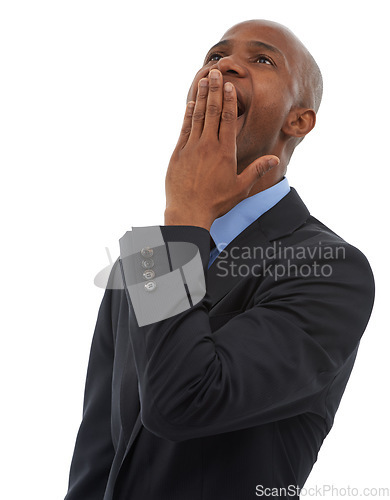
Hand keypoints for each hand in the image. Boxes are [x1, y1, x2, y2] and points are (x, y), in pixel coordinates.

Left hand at [164, 69, 279, 230]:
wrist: (188, 212)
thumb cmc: (216, 202)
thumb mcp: (240, 188)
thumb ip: (257, 170)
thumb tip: (274, 159)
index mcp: (225, 152)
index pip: (229, 120)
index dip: (230, 100)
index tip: (230, 85)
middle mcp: (208, 146)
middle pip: (213, 112)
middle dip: (215, 90)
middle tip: (215, 72)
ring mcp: (191, 148)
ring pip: (198, 117)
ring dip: (202, 97)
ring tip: (204, 80)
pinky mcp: (178, 154)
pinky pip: (184, 129)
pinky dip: (189, 115)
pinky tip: (192, 103)